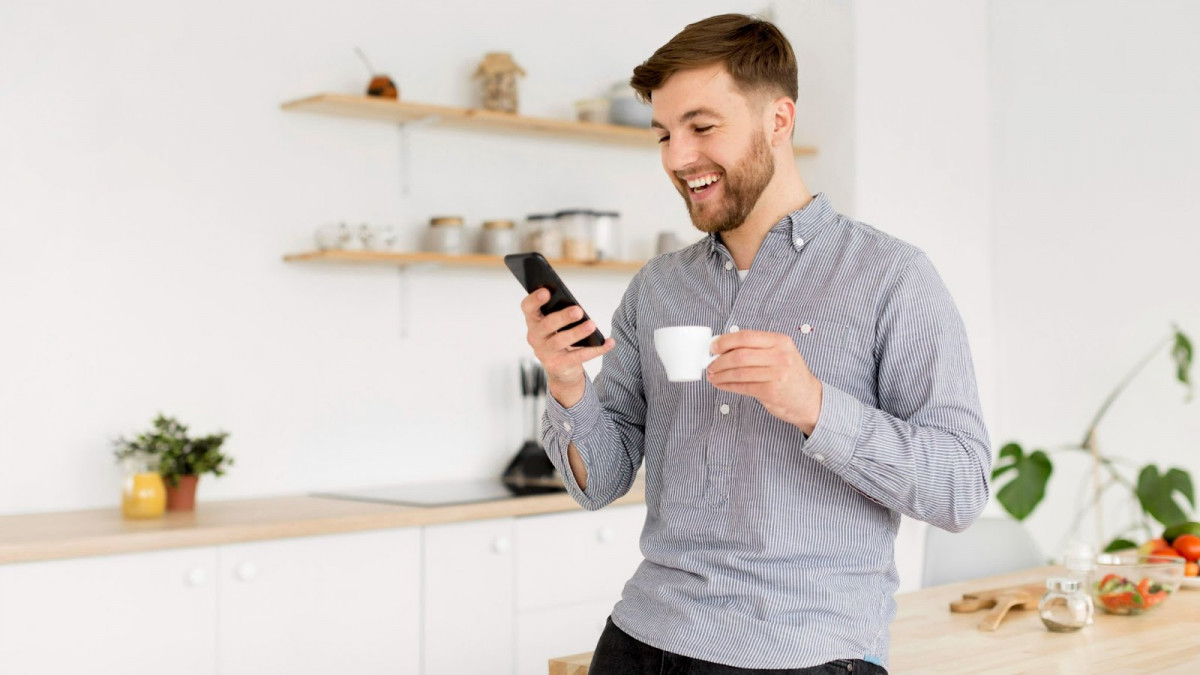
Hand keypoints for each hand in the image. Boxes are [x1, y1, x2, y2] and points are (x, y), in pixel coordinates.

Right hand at [520, 288, 614, 407]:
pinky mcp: (558, 365)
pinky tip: (609, 342)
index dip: (535, 299)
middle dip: (562, 317)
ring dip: (577, 332)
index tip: (547, 291)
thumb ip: (560, 312)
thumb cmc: (559, 337)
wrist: (561, 369)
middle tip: (578, 310)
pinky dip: (596, 349)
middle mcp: (535, 336)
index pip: (528, 307)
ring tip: (592, 325)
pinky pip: (578, 356)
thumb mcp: (556, 324)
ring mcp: (545, 352)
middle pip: (547, 325)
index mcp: (534, 320)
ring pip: (560, 341)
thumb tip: (577, 307)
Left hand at [708, 330, 822, 433]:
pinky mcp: (771, 391)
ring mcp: (777, 374)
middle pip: (740, 355)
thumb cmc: (790, 375)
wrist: (809, 399)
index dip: (725, 341)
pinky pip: (743, 387)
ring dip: (721, 374)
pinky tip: (721, 384)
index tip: (713, 347)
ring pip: (739, 372)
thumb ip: (757, 348)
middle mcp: (780, 356)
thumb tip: (724, 347)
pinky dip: (728, 385)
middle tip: (709, 364)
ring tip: (712, 376)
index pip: (746, 336)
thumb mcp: (779, 354)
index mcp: (780, 341)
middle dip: (719, 360)